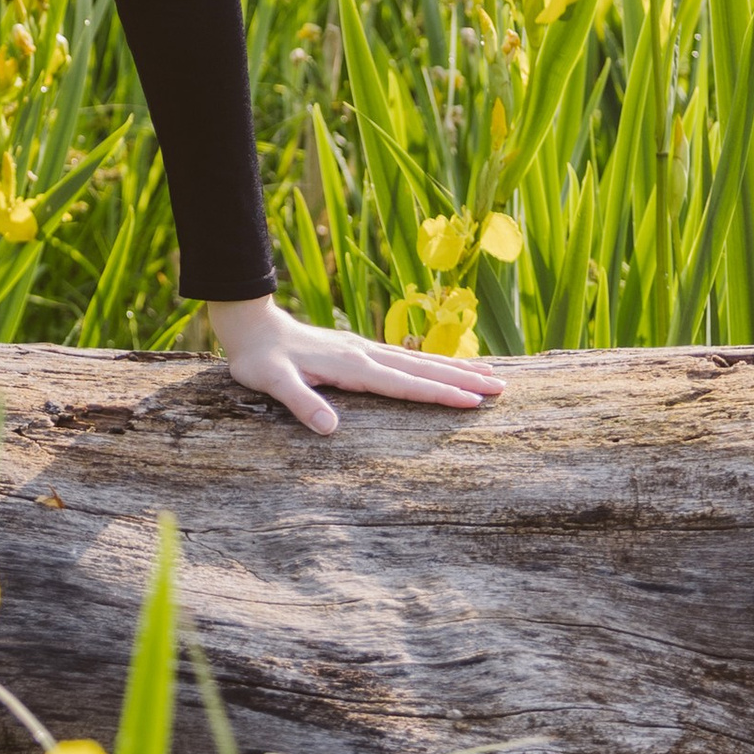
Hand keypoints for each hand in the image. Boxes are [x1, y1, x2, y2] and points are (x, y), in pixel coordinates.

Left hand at [203, 292, 507, 440]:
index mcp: (353, 366)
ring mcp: (364, 350)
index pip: (405, 384)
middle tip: (503, 388)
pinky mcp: (358, 351)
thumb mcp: (271, 382)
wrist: (251, 324)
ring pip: (419, 361)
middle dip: (464, 379)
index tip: (473, 402)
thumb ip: (301, 403)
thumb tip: (330, 429)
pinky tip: (443, 368)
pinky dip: (431, 364)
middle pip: (423, 369)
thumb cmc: (259, 358)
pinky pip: (405, 359)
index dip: (439, 394)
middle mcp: (366, 354)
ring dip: (455, 369)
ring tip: (491, 375)